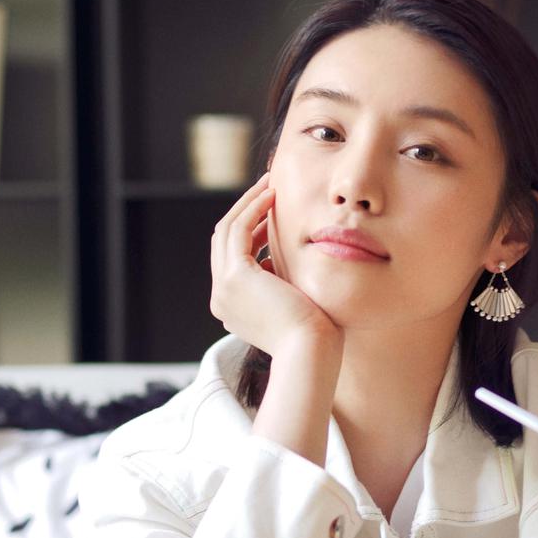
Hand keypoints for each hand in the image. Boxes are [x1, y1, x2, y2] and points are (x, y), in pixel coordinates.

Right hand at [208, 176, 340, 360]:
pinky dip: (253, 209)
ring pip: (227, 231)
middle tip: (269, 189)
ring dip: (248, 203)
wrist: (311, 353)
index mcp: (234, 307)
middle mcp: (222, 298)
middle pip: (224, 241)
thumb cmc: (316, 335)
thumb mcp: (295, 303)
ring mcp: (224, 288)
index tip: (273, 213)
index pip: (234, 258)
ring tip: (271, 184)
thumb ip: (285, 282)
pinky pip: (238, 230)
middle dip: (246, 212)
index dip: (251, 230)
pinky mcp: (234, 277)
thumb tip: (289, 260)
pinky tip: (273, 195)